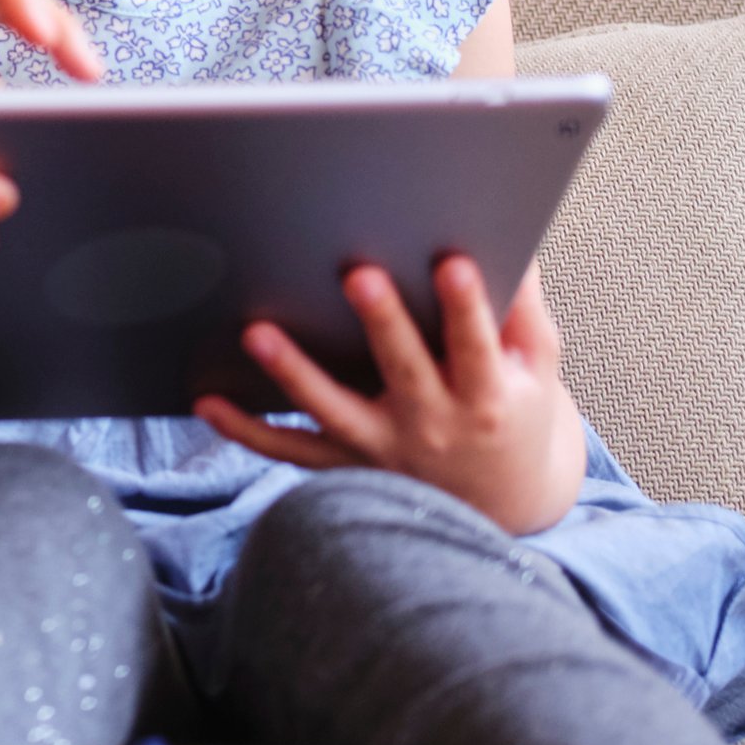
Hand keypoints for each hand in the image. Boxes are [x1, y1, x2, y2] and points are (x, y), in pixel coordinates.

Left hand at [194, 256, 587, 536]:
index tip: (454, 264)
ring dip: (293, 373)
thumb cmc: (516, 414)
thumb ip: (520, 307)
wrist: (504, 504)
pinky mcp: (347, 465)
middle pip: (404, 370)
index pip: (476, 346)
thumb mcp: (536, 365)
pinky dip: (246, 431)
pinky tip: (207, 402)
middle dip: (382, 323)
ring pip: (332, 411)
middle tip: (358, 273)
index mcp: (486, 395)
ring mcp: (384, 449)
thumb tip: (512, 241)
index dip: (467, 308)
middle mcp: (433, 425)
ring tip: (256, 332)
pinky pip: (289, 451)